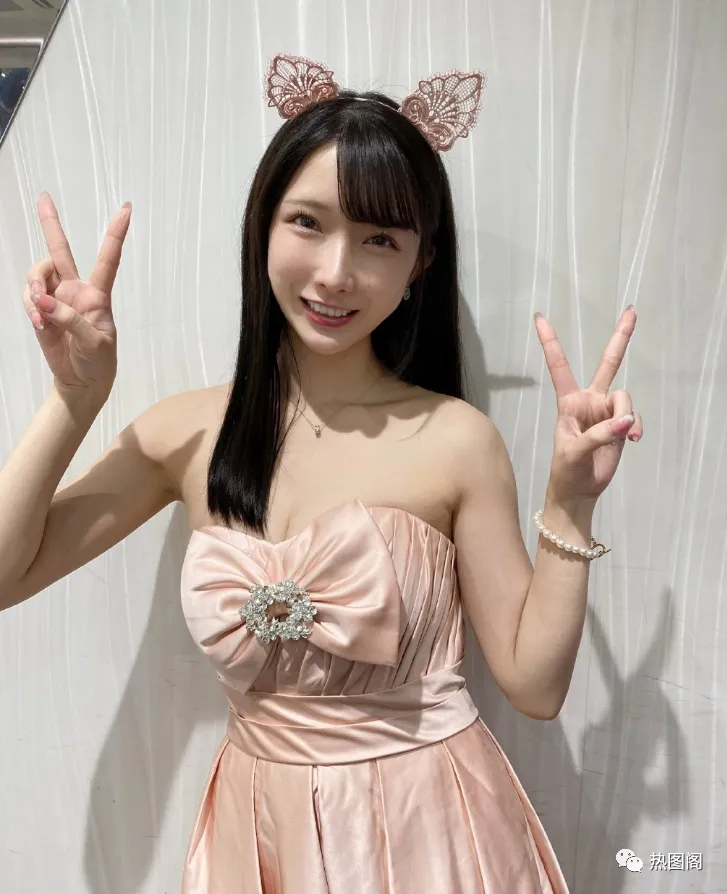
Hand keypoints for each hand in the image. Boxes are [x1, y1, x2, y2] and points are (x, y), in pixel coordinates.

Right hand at [22, 193, 131, 397]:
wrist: (81, 382)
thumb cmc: (99, 363)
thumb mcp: (95, 344)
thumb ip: (72, 320)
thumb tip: (45, 301)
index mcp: (98, 295)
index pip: (108, 259)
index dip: (116, 234)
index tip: (126, 209)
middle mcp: (76, 290)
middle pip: (61, 251)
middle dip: (51, 224)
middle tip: (43, 197)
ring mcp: (56, 299)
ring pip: (38, 273)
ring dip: (34, 286)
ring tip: (41, 311)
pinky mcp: (41, 311)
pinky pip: (29, 296)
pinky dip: (29, 305)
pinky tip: (39, 321)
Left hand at [534, 306, 641, 503]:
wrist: (579, 491)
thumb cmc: (566, 469)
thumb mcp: (573, 452)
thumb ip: (599, 435)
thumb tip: (626, 423)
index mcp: (569, 402)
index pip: (559, 366)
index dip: (550, 341)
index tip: (539, 317)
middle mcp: (589, 400)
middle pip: (607, 363)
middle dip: (620, 337)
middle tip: (632, 310)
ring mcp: (607, 411)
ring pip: (625, 398)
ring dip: (626, 416)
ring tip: (623, 436)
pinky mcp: (621, 425)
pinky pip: (634, 417)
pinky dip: (635, 426)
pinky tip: (632, 439)